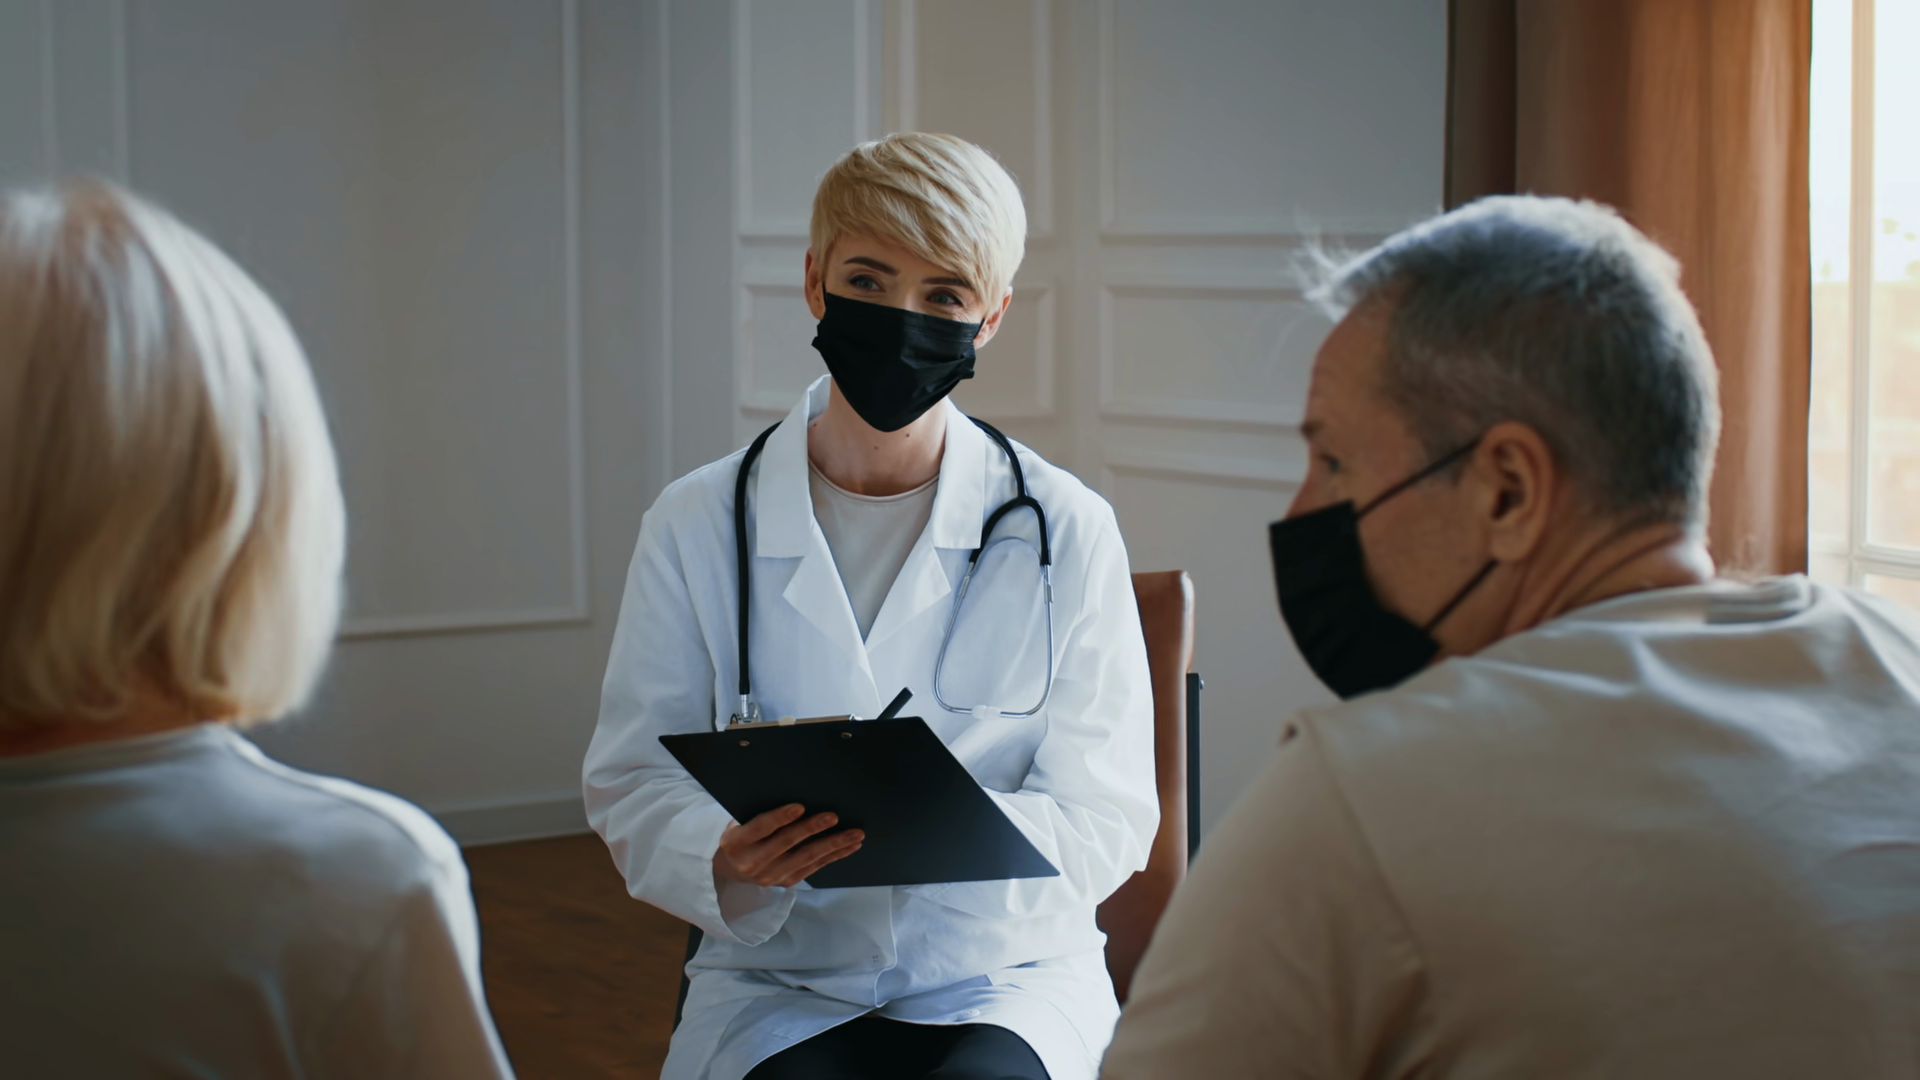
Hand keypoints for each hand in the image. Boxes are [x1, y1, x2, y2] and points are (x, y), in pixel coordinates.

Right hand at [712, 803, 863, 887]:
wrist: (732, 869)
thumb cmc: (742, 834)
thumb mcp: (741, 822)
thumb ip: (761, 812)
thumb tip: (799, 794)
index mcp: (737, 842)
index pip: (761, 828)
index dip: (780, 817)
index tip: (800, 807)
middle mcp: (753, 862)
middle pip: (787, 843)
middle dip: (812, 829)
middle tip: (834, 817)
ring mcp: (771, 875)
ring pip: (806, 857)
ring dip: (833, 844)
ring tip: (854, 834)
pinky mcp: (786, 882)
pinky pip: (814, 867)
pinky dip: (834, 856)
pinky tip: (850, 846)